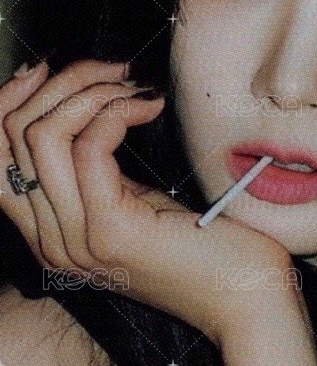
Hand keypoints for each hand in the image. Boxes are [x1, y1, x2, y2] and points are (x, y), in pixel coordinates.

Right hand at [0, 58, 294, 346]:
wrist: (244, 298)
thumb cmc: (202, 244)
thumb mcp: (131, 200)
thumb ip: (90, 168)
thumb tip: (74, 97)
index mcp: (46, 236)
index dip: (11, 99)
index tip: (53, 67)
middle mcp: (49, 243)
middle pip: (13, 136)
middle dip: (59, 83)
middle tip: (112, 68)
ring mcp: (75, 241)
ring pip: (43, 134)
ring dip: (89, 90)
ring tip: (134, 84)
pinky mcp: (110, 230)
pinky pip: (90, 146)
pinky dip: (117, 109)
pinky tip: (149, 104)